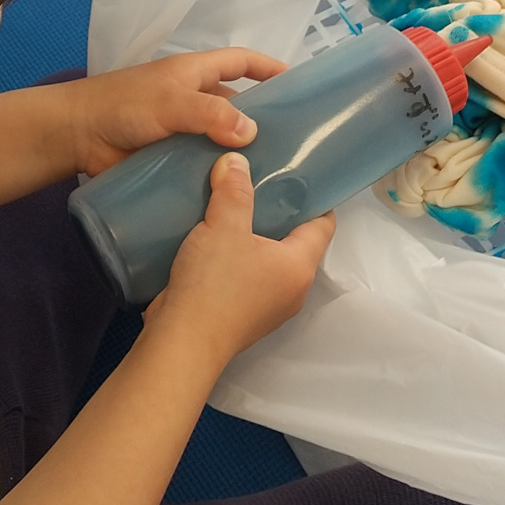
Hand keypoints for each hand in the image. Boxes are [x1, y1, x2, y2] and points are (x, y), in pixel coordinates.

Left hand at [60, 48, 286, 176]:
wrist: (76, 136)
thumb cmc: (123, 106)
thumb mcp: (171, 101)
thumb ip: (211, 113)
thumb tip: (252, 132)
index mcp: (195, 74)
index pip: (241, 63)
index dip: (269, 68)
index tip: (299, 83)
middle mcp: (193, 101)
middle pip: (237, 107)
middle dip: (263, 121)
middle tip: (298, 147)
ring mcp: (183, 133)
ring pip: (222, 142)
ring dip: (242, 156)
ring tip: (278, 179)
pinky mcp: (171, 162)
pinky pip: (203, 168)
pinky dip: (219, 178)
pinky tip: (241, 198)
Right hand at [144, 151, 333, 362]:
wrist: (181, 343)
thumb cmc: (213, 285)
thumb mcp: (223, 226)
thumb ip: (233, 190)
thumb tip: (236, 161)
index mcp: (300, 266)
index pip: (323, 225)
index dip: (314, 197)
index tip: (297, 172)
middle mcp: (292, 289)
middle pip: (294, 241)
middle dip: (277, 211)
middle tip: (257, 179)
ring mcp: (266, 306)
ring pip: (267, 259)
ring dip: (251, 234)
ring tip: (231, 203)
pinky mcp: (241, 314)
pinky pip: (246, 275)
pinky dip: (234, 255)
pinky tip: (211, 237)